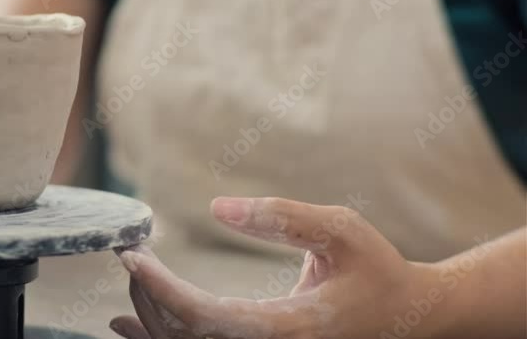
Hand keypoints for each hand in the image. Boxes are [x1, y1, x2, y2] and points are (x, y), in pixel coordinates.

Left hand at [111, 197, 444, 338]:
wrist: (408, 316)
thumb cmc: (377, 269)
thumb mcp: (341, 230)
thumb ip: (282, 217)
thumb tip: (217, 209)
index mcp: (289, 328)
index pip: (205, 318)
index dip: (161, 289)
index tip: (132, 256)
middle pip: (185, 337)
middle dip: (147, 295)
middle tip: (131, 251)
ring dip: (150, 314)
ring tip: (133, 272)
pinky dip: (158, 336)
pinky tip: (126, 323)